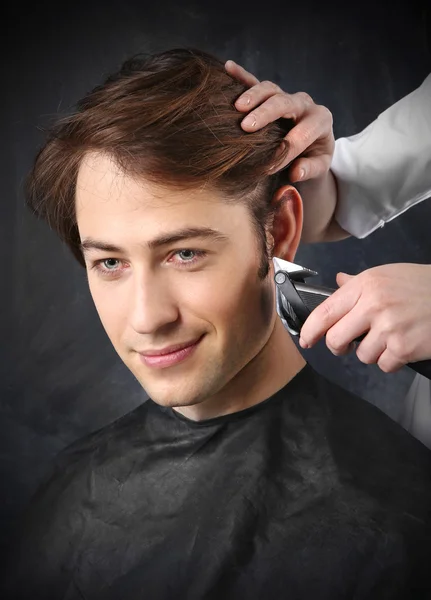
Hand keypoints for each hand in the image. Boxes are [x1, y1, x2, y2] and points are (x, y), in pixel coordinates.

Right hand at [225, 60, 334, 181]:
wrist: (312, 146)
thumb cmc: (314, 158)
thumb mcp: (319, 166)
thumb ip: (310, 169)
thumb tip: (296, 172)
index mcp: (320, 119)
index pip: (302, 134)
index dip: (286, 150)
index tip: (269, 168)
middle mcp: (304, 103)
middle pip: (284, 102)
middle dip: (265, 114)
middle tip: (246, 127)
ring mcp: (286, 96)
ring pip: (270, 90)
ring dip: (253, 96)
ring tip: (237, 108)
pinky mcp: (272, 95)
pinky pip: (256, 82)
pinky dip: (242, 75)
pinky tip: (229, 67)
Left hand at [299, 263, 430, 371]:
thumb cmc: (423, 285)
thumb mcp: (388, 275)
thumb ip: (359, 283)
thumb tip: (338, 283)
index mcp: (365, 285)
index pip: (325, 311)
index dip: (311, 329)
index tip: (306, 339)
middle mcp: (373, 305)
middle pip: (336, 339)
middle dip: (340, 345)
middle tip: (349, 343)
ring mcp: (389, 328)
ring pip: (362, 356)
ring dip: (373, 352)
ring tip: (391, 337)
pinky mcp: (404, 348)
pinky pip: (384, 365)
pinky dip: (392, 361)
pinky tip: (403, 346)